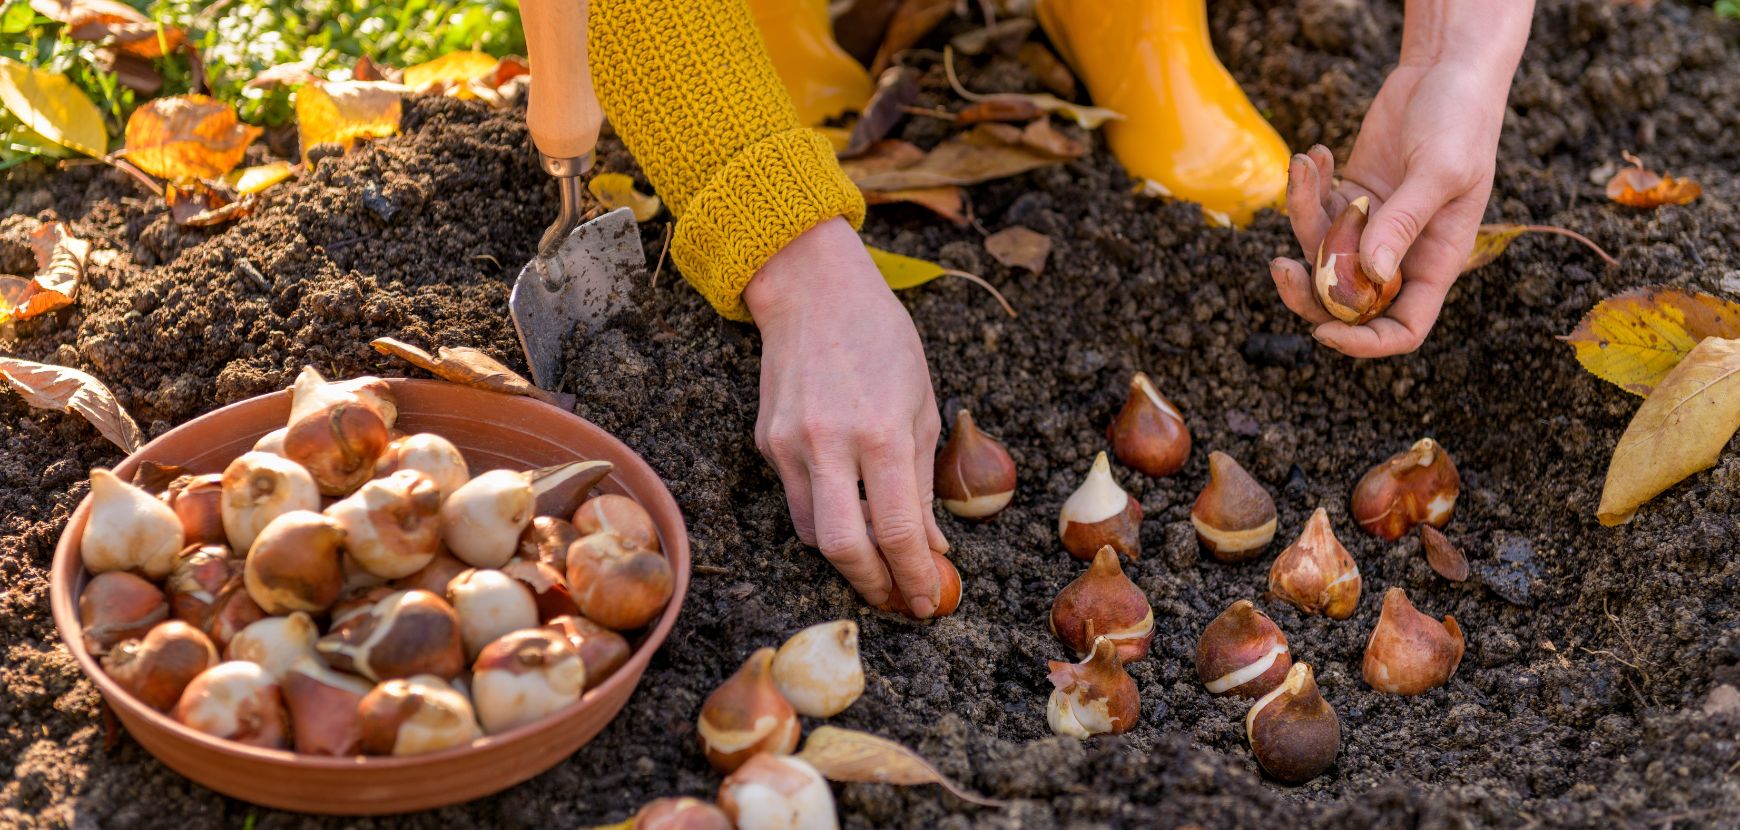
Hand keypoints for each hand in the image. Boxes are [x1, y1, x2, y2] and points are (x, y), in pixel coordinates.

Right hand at [744, 218, 949, 615]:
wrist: (812, 291)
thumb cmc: (882, 340)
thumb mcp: (922, 405)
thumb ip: (923, 482)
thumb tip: (931, 546)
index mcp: (882, 432)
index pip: (898, 529)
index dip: (915, 575)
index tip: (928, 600)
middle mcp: (830, 443)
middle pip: (843, 547)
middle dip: (873, 584)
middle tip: (897, 598)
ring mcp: (790, 445)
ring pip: (812, 533)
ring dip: (848, 556)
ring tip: (878, 560)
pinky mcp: (765, 442)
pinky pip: (797, 500)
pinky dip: (825, 516)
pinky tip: (848, 507)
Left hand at [1272, 59, 1508, 356]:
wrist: (1447, 69)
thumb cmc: (1460, 118)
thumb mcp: (1440, 169)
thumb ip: (1405, 221)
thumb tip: (1372, 274)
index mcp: (1436, 261)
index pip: (1402, 327)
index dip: (1365, 342)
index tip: (1324, 333)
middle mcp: (1401, 253)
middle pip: (1347, 301)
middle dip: (1308, 291)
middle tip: (1279, 267)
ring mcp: (1371, 227)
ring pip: (1320, 251)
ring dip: (1301, 214)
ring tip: (1305, 165)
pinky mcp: (1350, 197)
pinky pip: (1315, 211)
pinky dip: (1307, 187)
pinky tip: (1315, 153)